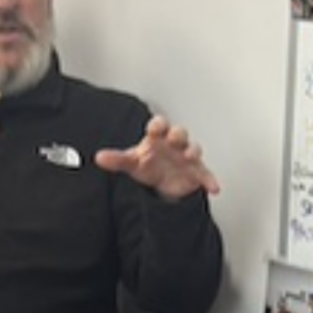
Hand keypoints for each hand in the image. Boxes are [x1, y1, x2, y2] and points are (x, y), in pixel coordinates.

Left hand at [95, 116, 219, 200]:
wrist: (163, 183)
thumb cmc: (149, 165)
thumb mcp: (131, 163)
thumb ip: (117, 159)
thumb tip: (99, 158)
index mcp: (158, 137)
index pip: (159, 125)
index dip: (158, 125)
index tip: (155, 128)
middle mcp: (174, 144)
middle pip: (179, 133)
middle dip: (177, 134)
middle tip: (174, 138)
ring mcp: (187, 157)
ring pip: (193, 149)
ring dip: (192, 150)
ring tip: (190, 156)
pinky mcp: (197, 173)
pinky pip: (206, 175)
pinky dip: (210, 180)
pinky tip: (213, 188)